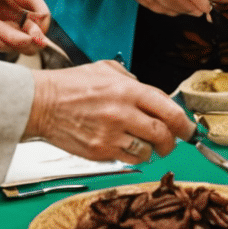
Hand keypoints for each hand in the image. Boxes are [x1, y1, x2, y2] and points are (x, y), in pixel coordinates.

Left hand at [0, 0, 49, 53]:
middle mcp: (14, 17)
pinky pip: (1, 48)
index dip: (41, 26)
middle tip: (25, 35)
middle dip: (31, 38)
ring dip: (13, 39)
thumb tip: (44, 15)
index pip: (43, 19)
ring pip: (21, 46)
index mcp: (20, 1)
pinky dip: (0, 42)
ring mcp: (1, 30)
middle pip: (36, 37)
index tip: (35, 28)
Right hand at [26, 61, 193, 163]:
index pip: (169, 109)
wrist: (39, 104)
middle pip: (163, 134)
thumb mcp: (104, 69)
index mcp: (128, 90)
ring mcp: (111, 134)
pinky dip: (133, 156)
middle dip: (172, 141)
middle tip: (171, 142)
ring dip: (151, 150)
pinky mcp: (99, 151)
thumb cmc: (69, 85)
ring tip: (146, 145)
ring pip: (147, 150)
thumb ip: (131, 79)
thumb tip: (150, 92)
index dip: (184, 123)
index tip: (189, 129)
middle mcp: (123, 112)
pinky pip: (128, 159)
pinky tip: (127, 148)